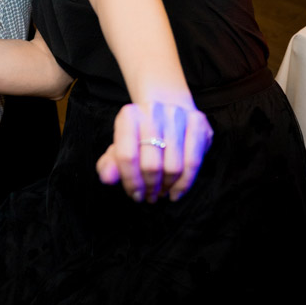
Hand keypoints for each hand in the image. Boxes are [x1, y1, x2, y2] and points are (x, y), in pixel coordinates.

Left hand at [96, 101, 212, 202]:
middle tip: (150, 196)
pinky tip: (176, 191)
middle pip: (151, 164)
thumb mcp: (120, 146)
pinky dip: (184, 183)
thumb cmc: (140, 134)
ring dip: (167, 186)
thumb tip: (108, 178)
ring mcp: (177, 115)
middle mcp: (152, 111)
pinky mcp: (197, 122)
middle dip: (150, 187)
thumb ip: (110, 163)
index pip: (126, 156)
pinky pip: (193, 162)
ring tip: (162, 192)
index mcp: (128, 116)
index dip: (130, 181)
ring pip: (174, 166)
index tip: (135, 194)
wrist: (166, 109)